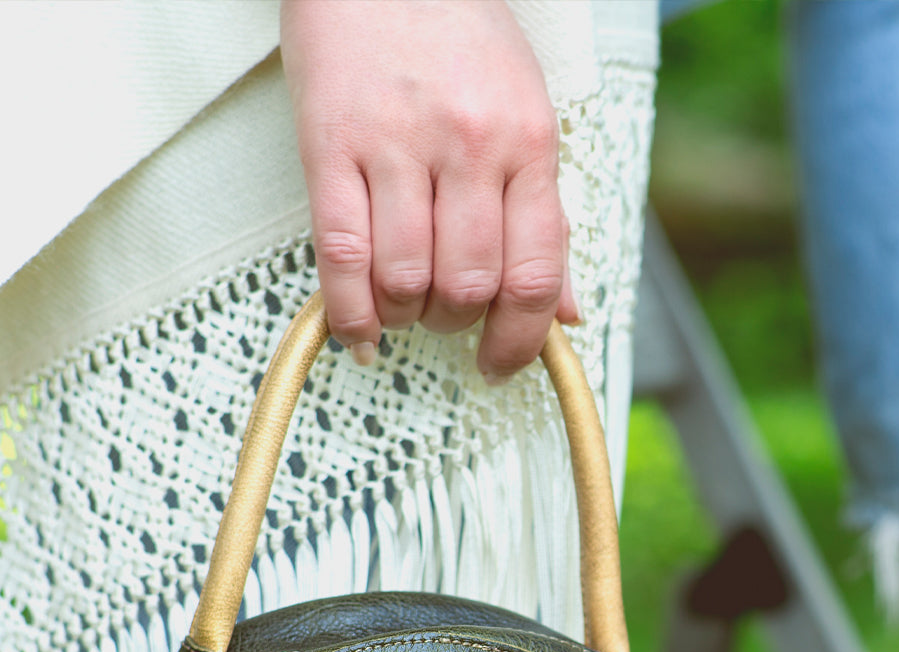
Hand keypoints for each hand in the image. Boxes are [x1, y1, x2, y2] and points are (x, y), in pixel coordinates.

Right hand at [280, 0, 578, 381]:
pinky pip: (342, 259)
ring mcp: (397, 145)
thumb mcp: (525, 116)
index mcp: (529, 140)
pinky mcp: (330, 147)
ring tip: (401, 302)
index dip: (520, 341)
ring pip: (406, 281)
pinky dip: (351, 316)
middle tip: (442, 312)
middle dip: (455, 322)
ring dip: (404, 315)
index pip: (535, 274)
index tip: (501, 365)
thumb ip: (545, 219)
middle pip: (469, 286)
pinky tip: (359, 334)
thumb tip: (568, 315)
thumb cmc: (457, 40)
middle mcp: (469, 144)